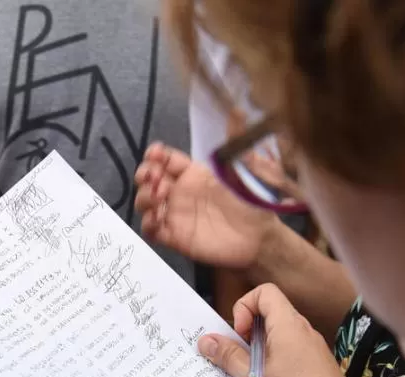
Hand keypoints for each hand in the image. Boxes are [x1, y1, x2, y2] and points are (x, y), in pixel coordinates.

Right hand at [134, 142, 278, 268]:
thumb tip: (238, 111)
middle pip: (149, 179)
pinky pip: (151, 230)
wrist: (259, 238)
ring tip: (158, 197)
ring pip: (145, 203)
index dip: (156, 155)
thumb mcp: (245, 170)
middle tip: (153, 176)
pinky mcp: (174, 237)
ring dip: (144, 197)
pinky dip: (148, 224)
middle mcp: (180, 192)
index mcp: (193, 173)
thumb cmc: (252, 204)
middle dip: (145, 174)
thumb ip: (237, 142)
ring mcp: (175, 214)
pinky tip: (156, 218)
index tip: (155, 153)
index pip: (166, 160)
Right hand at [198, 284, 364, 376]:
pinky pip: (287, 357)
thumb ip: (229, 356)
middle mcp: (302, 332)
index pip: (264, 293)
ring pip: (276, 339)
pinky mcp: (314, 368)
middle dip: (246, 335)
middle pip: (268, 316)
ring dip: (258, 355)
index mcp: (288, 325)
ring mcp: (310, 350)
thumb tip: (207, 340)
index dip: (244, 307)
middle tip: (238, 359)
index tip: (239, 333)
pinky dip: (272, 367)